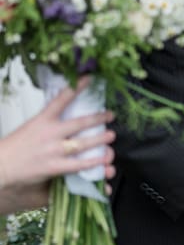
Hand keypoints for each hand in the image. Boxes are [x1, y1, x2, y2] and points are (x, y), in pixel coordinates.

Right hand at [0, 78, 115, 213]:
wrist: (2, 165)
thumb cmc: (16, 146)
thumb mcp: (32, 126)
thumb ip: (49, 120)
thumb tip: (67, 111)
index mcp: (43, 119)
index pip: (62, 98)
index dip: (77, 87)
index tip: (89, 78)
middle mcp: (50, 133)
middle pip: (80, 123)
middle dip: (98, 118)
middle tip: (110, 115)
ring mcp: (53, 150)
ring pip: (83, 144)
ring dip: (100, 140)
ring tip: (111, 136)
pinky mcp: (54, 167)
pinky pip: (79, 165)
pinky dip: (93, 162)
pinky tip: (104, 160)